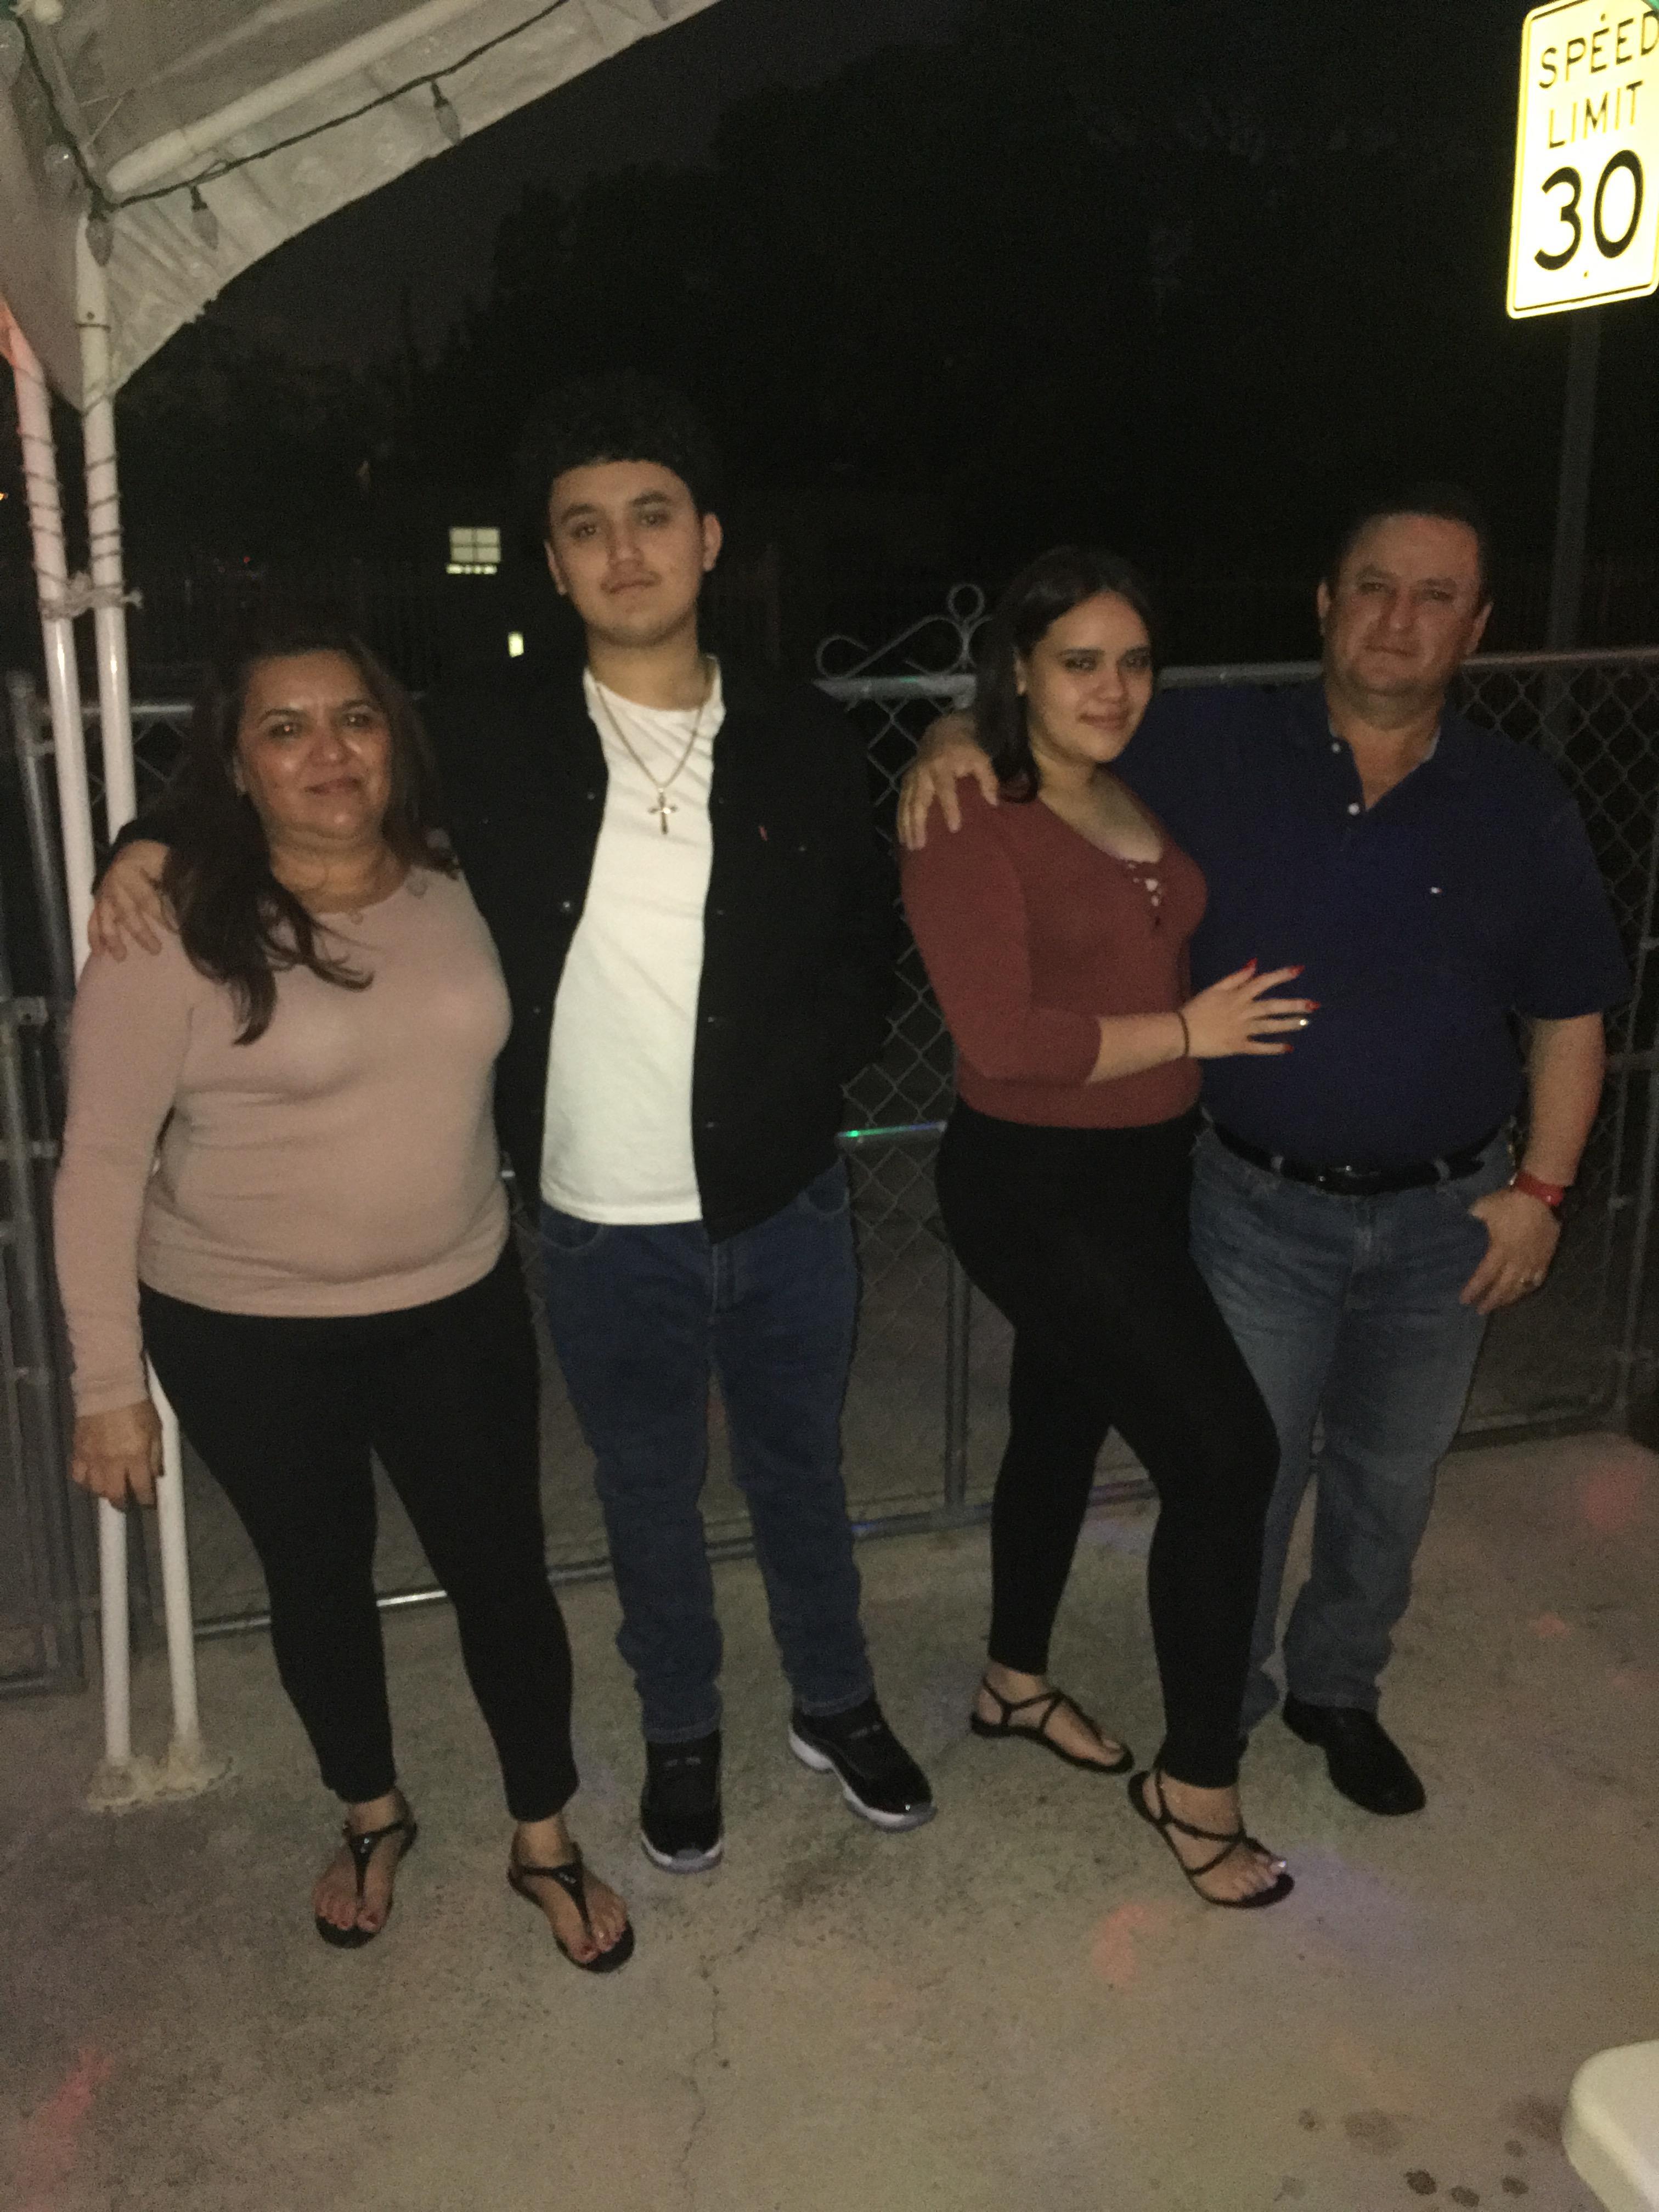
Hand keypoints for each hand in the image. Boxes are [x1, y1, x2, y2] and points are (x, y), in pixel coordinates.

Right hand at [70, 1399, 163, 1508]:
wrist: (109, 1388)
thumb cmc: (138, 1406)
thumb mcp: (156, 1429)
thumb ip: (156, 1454)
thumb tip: (156, 1475)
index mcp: (136, 1457)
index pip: (141, 1488)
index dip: (146, 1500)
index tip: (148, 1502)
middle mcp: (113, 1462)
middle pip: (115, 1494)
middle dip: (122, 1503)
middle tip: (126, 1503)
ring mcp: (93, 1458)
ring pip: (95, 1488)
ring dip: (104, 1492)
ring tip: (110, 1489)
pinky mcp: (78, 1451)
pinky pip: (78, 1475)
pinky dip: (85, 1481)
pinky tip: (91, 1478)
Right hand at [88, 841, 170, 959]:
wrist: (133, 853)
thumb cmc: (155, 861)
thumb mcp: (167, 863)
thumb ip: (175, 883)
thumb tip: (187, 909)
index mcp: (130, 871)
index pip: (147, 897)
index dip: (162, 916)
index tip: (177, 932)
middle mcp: (113, 883)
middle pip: (127, 912)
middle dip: (141, 932)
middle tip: (155, 950)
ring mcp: (104, 894)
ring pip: (106, 919)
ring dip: (113, 939)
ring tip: (121, 957)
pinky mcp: (98, 903)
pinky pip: (93, 921)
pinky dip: (95, 937)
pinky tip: (99, 953)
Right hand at [896, 713, 998, 848]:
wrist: (942, 732)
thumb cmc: (965, 749)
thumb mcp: (981, 759)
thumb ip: (988, 780)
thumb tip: (994, 803)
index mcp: (942, 766)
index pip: (945, 790)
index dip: (949, 809)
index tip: (954, 828)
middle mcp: (923, 773)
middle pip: (919, 801)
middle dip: (918, 824)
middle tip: (921, 845)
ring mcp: (912, 777)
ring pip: (907, 805)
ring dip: (907, 826)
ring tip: (910, 846)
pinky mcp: (906, 782)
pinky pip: (901, 803)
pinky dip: (900, 820)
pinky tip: (903, 837)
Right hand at [1181, 963, 1315, 1058]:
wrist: (1181, 1032)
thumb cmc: (1196, 1009)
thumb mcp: (1213, 989)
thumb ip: (1235, 978)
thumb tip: (1254, 965)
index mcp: (1237, 996)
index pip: (1263, 982)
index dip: (1281, 975)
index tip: (1299, 970)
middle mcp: (1243, 1011)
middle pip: (1272, 1006)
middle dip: (1293, 1005)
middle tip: (1313, 1005)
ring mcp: (1241, 1030)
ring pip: (1269, 1026)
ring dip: (1288, 1024)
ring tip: (1305, 1023)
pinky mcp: (1237, 1046)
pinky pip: (1258, 1047)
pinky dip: (1273, 1048)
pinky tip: (1288, 1047)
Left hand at [1460, 1186, 1561, 1314]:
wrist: (1539, 1196)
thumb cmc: (1509, 1202)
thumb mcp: (1483, 1208)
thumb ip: (1473, 1218)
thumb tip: (1465, 1221)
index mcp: (1499, 1251)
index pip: (1484, 1276)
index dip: (1474, 1290)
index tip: (1464, 1300)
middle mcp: (1516, 1261)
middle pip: (1503, 1287)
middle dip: (1491, 1300)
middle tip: (1481, 1310)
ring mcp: (1533, 1261)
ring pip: (1520, 1286)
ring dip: (1509, 1298)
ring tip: (1500, 1305)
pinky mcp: (1546, 1257)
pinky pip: (1537, 1279)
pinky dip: (1528, 1288)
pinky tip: (1523, 1292)